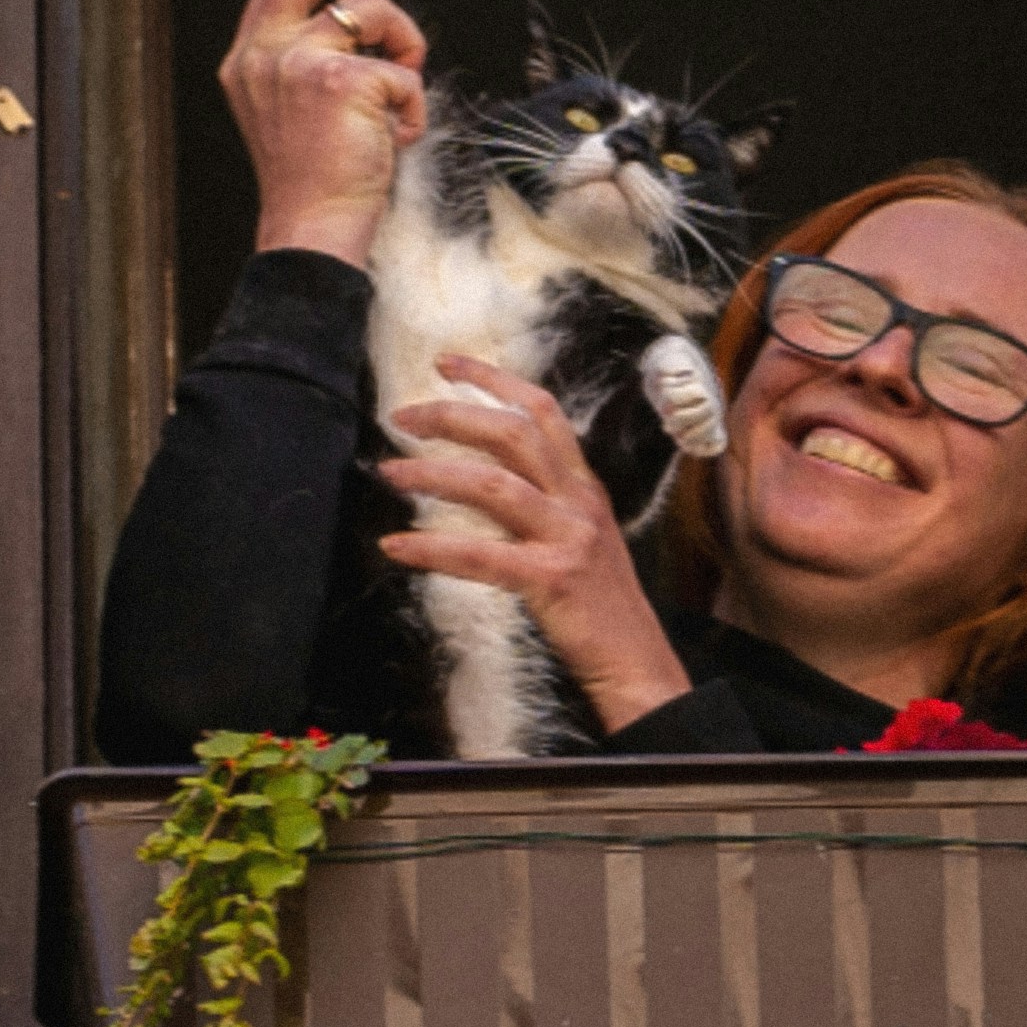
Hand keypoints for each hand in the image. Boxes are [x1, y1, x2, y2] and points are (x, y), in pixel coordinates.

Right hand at [224, 0, 428, 268]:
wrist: (312, 225)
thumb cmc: (314, 176)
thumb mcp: (292, 105)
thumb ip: (308, 55)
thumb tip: (359, 13)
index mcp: (249, 56)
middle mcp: (265, 52)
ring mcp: (298, 62)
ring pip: (373, 10)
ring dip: (406, 46)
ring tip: (398, 99)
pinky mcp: (340, 82)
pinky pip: (403, 71)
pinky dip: (414, 105)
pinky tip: (395, 137)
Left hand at [378, 356, 694, 734]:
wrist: (636, 662)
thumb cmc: (599, 607)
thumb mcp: (580, 540)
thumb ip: (544, 506)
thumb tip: (483, 482)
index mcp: (583, 489)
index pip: (542, 412)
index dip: (494, 381)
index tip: (447, 364)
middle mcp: (577, 503)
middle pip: (514, 434)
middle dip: (453, 415)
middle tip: (402, 416)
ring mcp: (566, 538)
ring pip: (494, 485)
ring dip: (434, 472)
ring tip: (390, 470)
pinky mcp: (550, 579)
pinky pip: (481, 556)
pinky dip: (431, 549)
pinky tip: (396, 548)